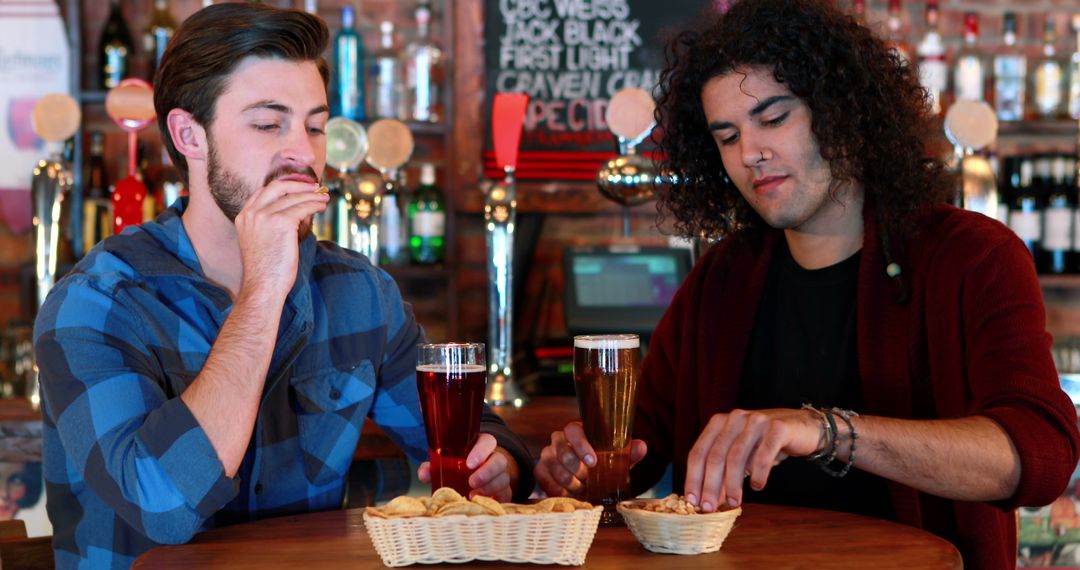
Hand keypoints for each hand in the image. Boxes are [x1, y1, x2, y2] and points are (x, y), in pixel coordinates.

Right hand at [235, 179, 328, 300]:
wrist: (263, 286)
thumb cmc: (265, 271)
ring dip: (312, 195)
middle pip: (278, 186)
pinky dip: (315, 204)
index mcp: (243, 217)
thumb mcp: (260, 241)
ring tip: (324, 198)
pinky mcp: (282, 222)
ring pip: (294, 197)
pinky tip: (322, 207)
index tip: (297, 188)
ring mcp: (265, 216)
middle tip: (314, 187)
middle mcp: (252, 213)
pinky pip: (303, 207)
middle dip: (298, 184)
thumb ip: (269, 225)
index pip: (263, 192)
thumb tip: (297, 213)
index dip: (283, 187)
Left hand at [417, 434, 517, 501]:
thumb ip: (433, 467)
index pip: (488, 442)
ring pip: (503, 478)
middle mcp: (494, 459)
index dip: (481, 451)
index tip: (469, 463)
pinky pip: (506, 494)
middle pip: (499, 461)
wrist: (472, 480)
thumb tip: (423, 474)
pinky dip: (496, 500)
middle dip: (487, 471)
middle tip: (472, 482)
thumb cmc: (456, 469)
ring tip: (473, 496)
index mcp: (480, 447)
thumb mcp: (444, 465)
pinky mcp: (504, 491)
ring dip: (489, 487)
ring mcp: (501, 475)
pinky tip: (484, 504)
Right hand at [533, 421, 646, 496]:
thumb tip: (641, 446)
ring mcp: (547, 455)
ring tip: (581, 488)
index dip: (581, 445)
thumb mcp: (617, 460)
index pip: (573, 430)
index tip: (593, 462)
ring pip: (552, 465)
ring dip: (568, 480)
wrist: (585, 481)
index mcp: (577, 432)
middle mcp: (558, 440)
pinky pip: (543, 478)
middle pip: (561, 449)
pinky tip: (569, 493)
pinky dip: (557, 488)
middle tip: (588, 479)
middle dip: (576, 468)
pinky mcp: (540, 470)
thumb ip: (629, 453)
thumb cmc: (601, 466)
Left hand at [684, 408, 822, 512]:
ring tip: (733, 502)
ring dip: (732, 484)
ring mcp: (756, 421)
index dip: (693, 478)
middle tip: (710, 508)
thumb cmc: (767, 444)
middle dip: (710, 485)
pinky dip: (758, 473)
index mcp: (719, 423)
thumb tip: (709, 500)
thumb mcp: (742, 456)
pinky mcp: (777, 428)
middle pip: (715, 456)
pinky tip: (757, 486)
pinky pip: (763, 454)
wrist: (804, 429)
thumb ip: (724, 473)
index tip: (692, 501)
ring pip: (736, 456)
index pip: (698, 452)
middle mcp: (735, 418)